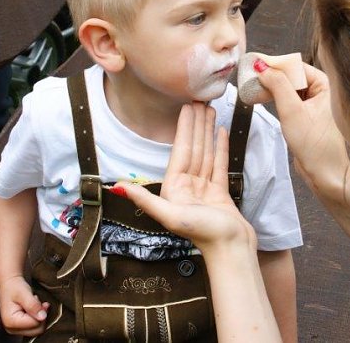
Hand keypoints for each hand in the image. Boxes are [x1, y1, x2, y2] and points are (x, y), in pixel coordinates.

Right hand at [0, 275, 49, 335]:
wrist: (9, 284)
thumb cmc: (14, 287)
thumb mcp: (24, 293)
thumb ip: (33, 305)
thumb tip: (42, 317)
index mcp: (11, 322)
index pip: (35, 324)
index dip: (41, 313)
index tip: (40, 301)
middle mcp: (12, 328)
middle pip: (37, 330)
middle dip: (41, 315)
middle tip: (38, 302)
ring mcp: (15, 329)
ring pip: (37, 329)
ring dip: (40, 316)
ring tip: (34, 304)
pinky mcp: (20, 327)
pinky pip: (35, 326)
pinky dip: (37, 317)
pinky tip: (34, 308)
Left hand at [122, 103, 256, 253]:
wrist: (233, 251)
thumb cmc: (203, 235)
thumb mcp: (170, 215)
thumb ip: (144, 200)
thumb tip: (117, 187)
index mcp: (173, 189)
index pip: (179, 151)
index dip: (183, 128)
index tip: (186, 107)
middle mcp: (186, 186)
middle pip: (192, 148)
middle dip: (195, 124)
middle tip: (199, 99)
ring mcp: (204, 188)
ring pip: (205, 153)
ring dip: (207, 131)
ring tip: (210, 109)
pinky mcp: (219, 192)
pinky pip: (219, 164)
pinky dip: (220, 147)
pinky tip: (220, 131)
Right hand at [256, 62, 349, 200]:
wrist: (324, 173)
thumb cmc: (315, 146)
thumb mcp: (292, 111)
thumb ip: (278, 85)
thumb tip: (263, 67)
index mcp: (324, 85)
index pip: (294, 66)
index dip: (274, 64)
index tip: (255, 64)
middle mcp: (320, 91)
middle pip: (290, 75)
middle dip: (271, 75)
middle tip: (251, 76)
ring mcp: (313, 103)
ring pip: (287, 87)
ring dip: (271, 87)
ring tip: (254, 87)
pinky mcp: (305, 114)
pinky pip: (288, 99)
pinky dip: (275, 97)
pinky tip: (263, 98)